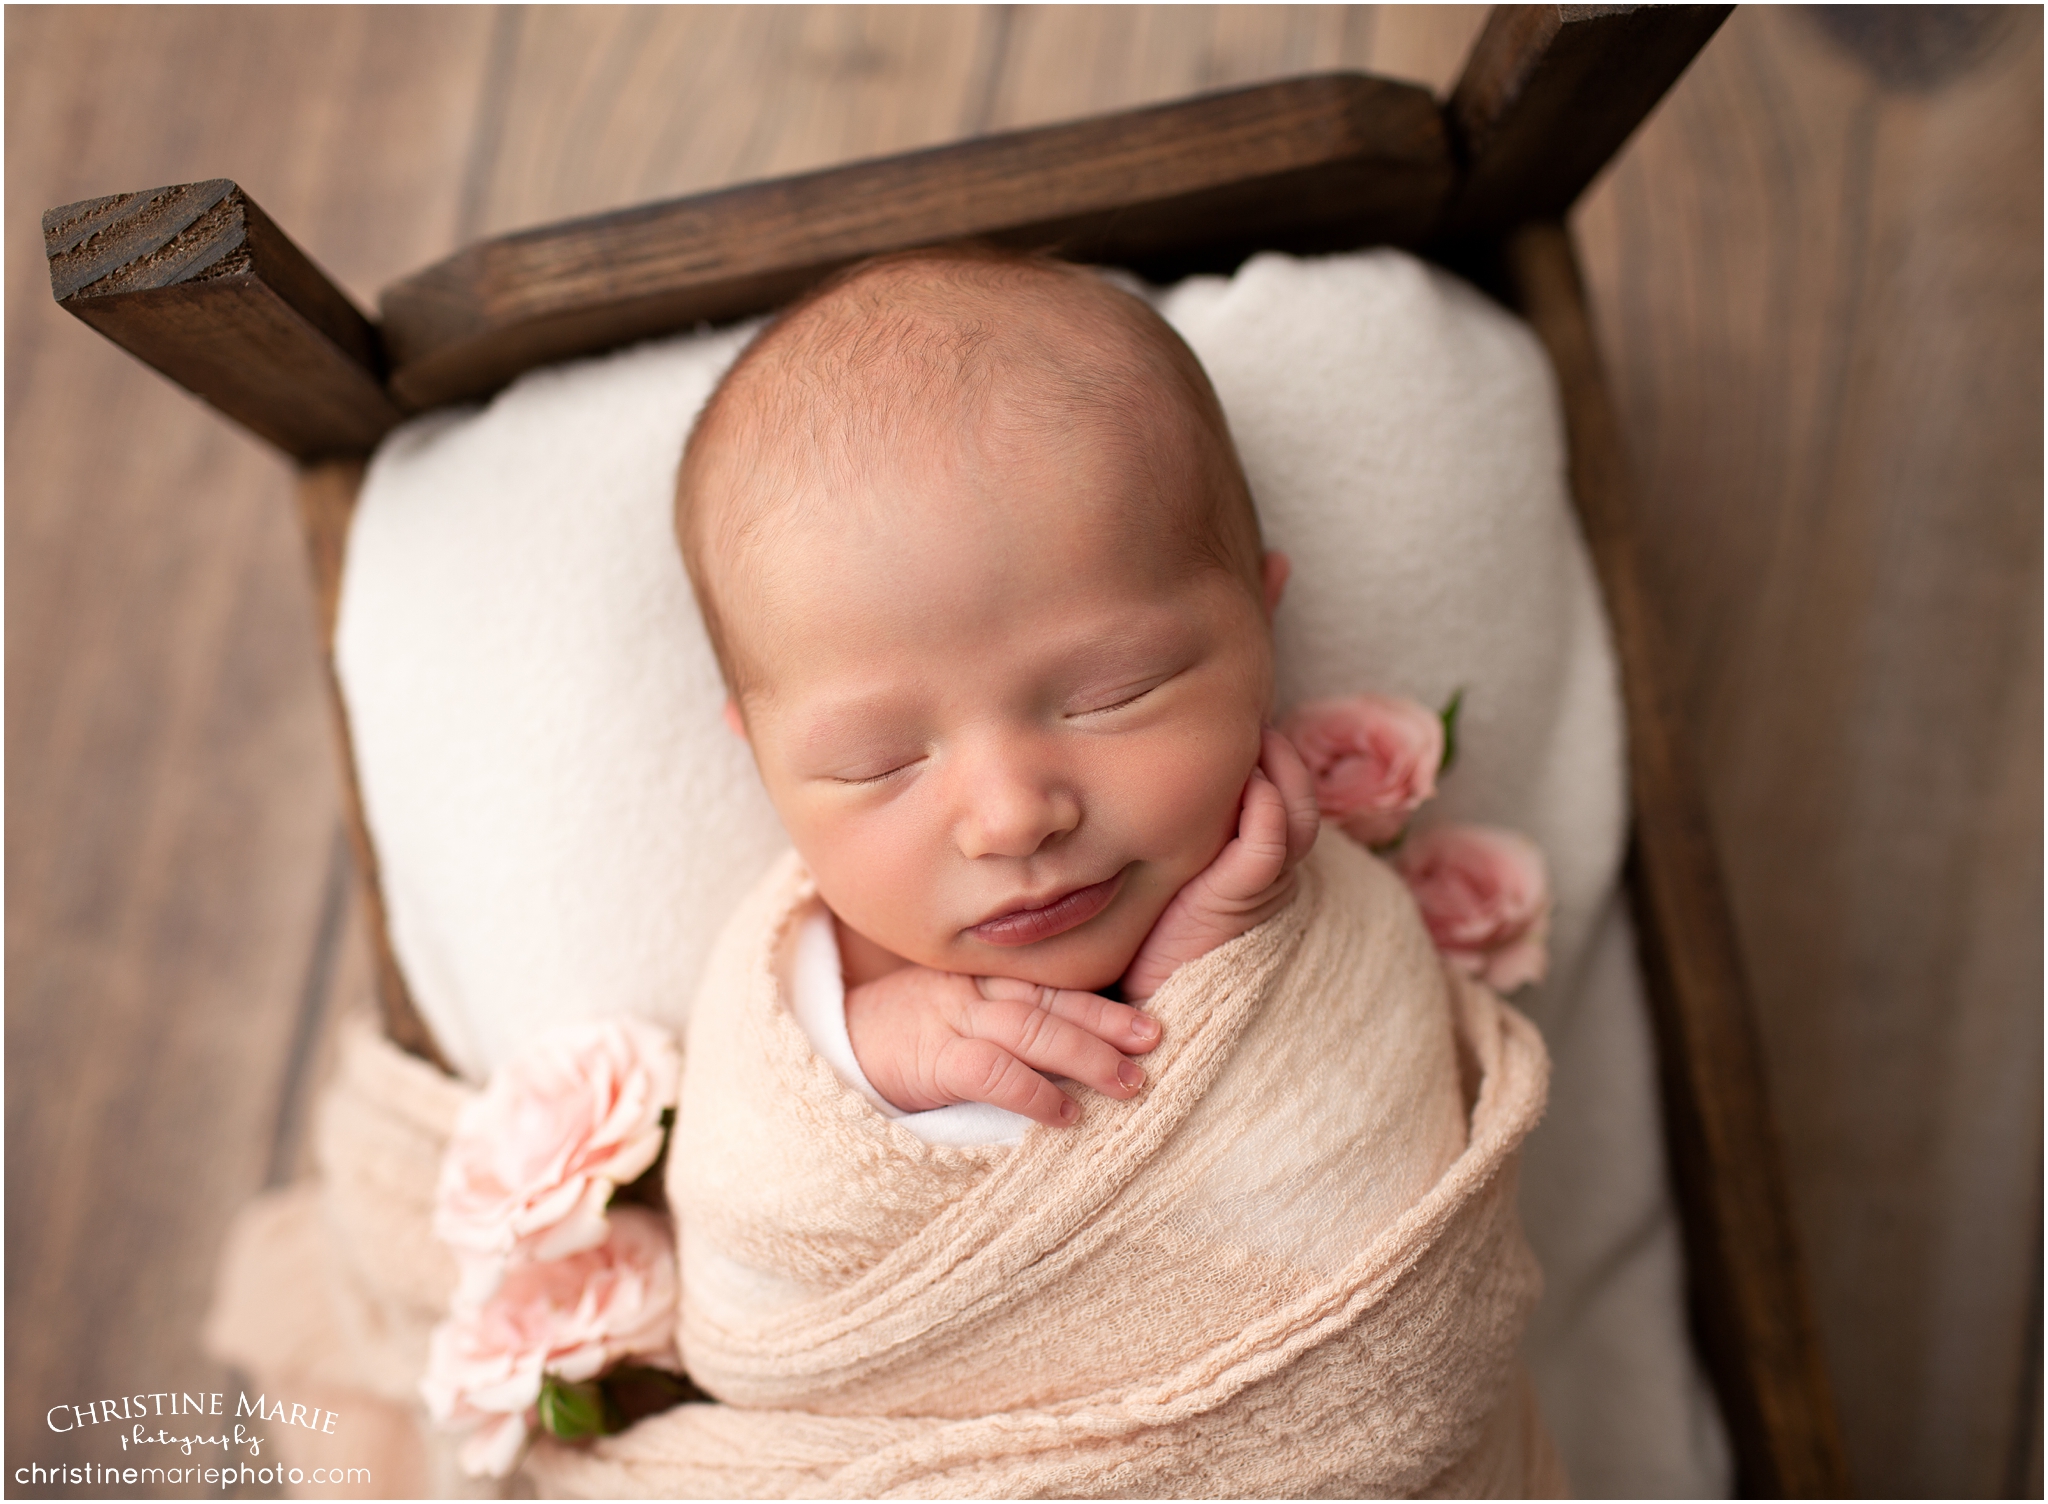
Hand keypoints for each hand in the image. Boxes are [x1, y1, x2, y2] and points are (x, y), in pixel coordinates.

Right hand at [844, 967, 1160, 1125]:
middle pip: (1049, 1002)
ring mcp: (949, 1022)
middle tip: (1155, 1045)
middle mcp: (969, 992)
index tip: (1147, 1022)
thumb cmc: (890, 1039)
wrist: (821, 1049)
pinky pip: (991, 1071)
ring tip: (1129, 1084)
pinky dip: (1032, 1091)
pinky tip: (1065, 1114)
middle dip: (1107, 1023)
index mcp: (975, 979)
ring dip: (1086, 1056)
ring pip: (1031, 1029)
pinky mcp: (930, 1059)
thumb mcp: (943, 1012)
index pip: (1048, 985)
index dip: (1100, 1002)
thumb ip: (993, 1018)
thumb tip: (1061, 1052)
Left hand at [1121, 727, 1319, 1001]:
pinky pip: (1272, 842)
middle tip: (1253, 714)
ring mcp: (1262, 884)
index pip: (1277, 798)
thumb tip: (1114, 783)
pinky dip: (1268, 807)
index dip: (1268, 760)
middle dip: (1281, 753)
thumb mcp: (1157, 871)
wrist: (1148, 997)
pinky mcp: (1246, 896)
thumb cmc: (1143, 934)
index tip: (1235, 722)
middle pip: (1298, 797)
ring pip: (1296, 813)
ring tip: (1258, 734)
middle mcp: (1267, 871)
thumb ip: (1158, 832)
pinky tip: (1251, 781)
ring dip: (1281, 769)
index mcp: (1250, 863)